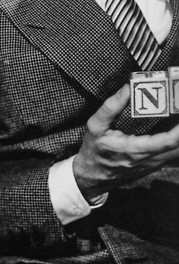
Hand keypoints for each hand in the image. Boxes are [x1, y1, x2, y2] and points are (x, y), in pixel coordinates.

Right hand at [73, 84, 178, 200]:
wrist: (93, 175)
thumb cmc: (95, 150)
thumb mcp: (95, 126)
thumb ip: (111, 107)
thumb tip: (127, 88)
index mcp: (135, 150)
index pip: (167, 141)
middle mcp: (149, 159)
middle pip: (177, 146)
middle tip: (178, 108)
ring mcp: (155, 164)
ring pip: (176, 151)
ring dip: (177, 135)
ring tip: (176, 114)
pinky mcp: (156, 165)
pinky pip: (172, 153)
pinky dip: (175, 140)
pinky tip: (171, 128)